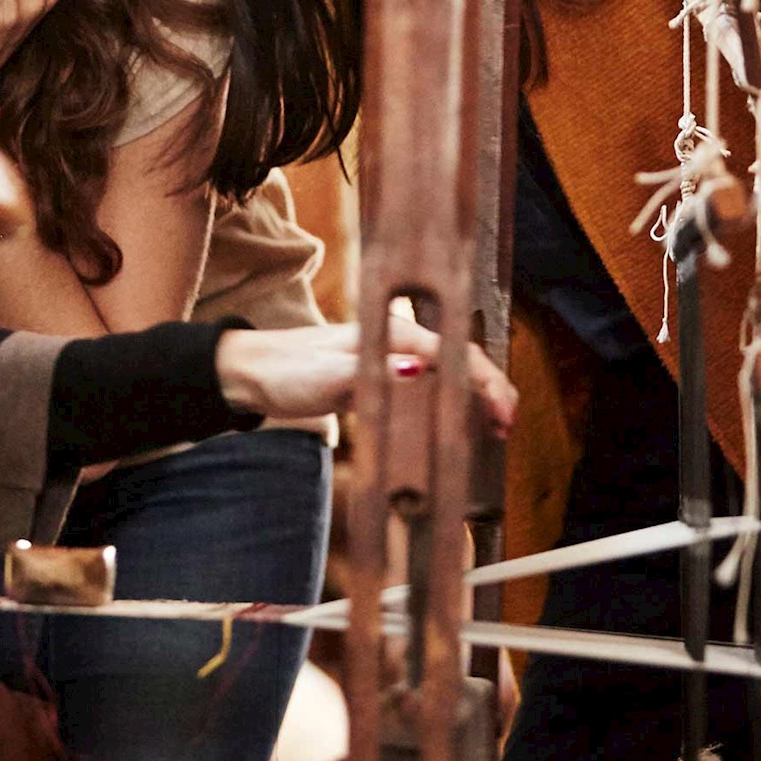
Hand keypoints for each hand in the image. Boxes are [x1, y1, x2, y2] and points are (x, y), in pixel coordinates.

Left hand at [213, 319, 519, 429]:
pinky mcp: (384, 379)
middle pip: (459, 360)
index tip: (501, 413)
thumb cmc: (288, 371)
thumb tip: (420, 368)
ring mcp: (392, 358)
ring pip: (448, 374)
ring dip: (475, 398)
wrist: (253, 373)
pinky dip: (451, 406)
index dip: (484, 382)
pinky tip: (461, 427)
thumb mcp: (328, 376)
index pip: (453, 352)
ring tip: (497, 429)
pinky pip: (429, 389)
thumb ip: (375, 374)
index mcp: (391, 331)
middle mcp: (398, 340)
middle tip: (507, 427)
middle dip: (490, 389)